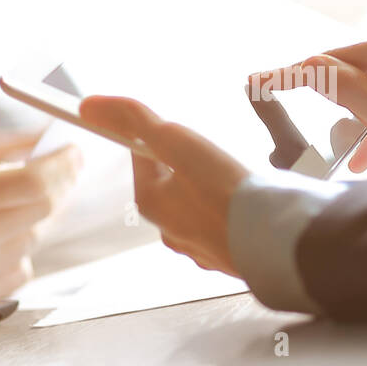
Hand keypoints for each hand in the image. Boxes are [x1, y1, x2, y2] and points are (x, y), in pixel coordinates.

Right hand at [0, 146, 80, 308]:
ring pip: (35, 236)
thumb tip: (49, 135)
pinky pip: (22, 266)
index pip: (35, 182)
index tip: (75, 150)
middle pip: (45, 209)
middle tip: (60, 169)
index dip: (63, 165)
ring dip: (29, 217)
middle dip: (58, 185)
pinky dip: (15, 248)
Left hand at [79, 96, 248, 275]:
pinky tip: (250, 208)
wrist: (278, 244)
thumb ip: (136, 120)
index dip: (155, 133)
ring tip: (235, 179)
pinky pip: (224, 229)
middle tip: (212, 151)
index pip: (142, 156)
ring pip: (197, 209)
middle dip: (186, 164)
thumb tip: (88, 106)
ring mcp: (200, 249)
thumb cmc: (226, 192)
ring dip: (210, 193)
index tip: (174, 123)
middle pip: (170, 184)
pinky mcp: (229, 259)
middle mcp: (169, 232)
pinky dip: (231, 214)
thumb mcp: (177, 143)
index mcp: (151, 204)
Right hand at [254, 29, 366, 171]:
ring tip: (346, 156)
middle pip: (350, 70)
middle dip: (331, 105)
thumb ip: (345, 91)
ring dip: (356, 120)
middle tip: (311, 140)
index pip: (330, 58)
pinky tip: (364, 155)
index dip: (290, 75)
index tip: (250, 83)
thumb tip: (303, 67)